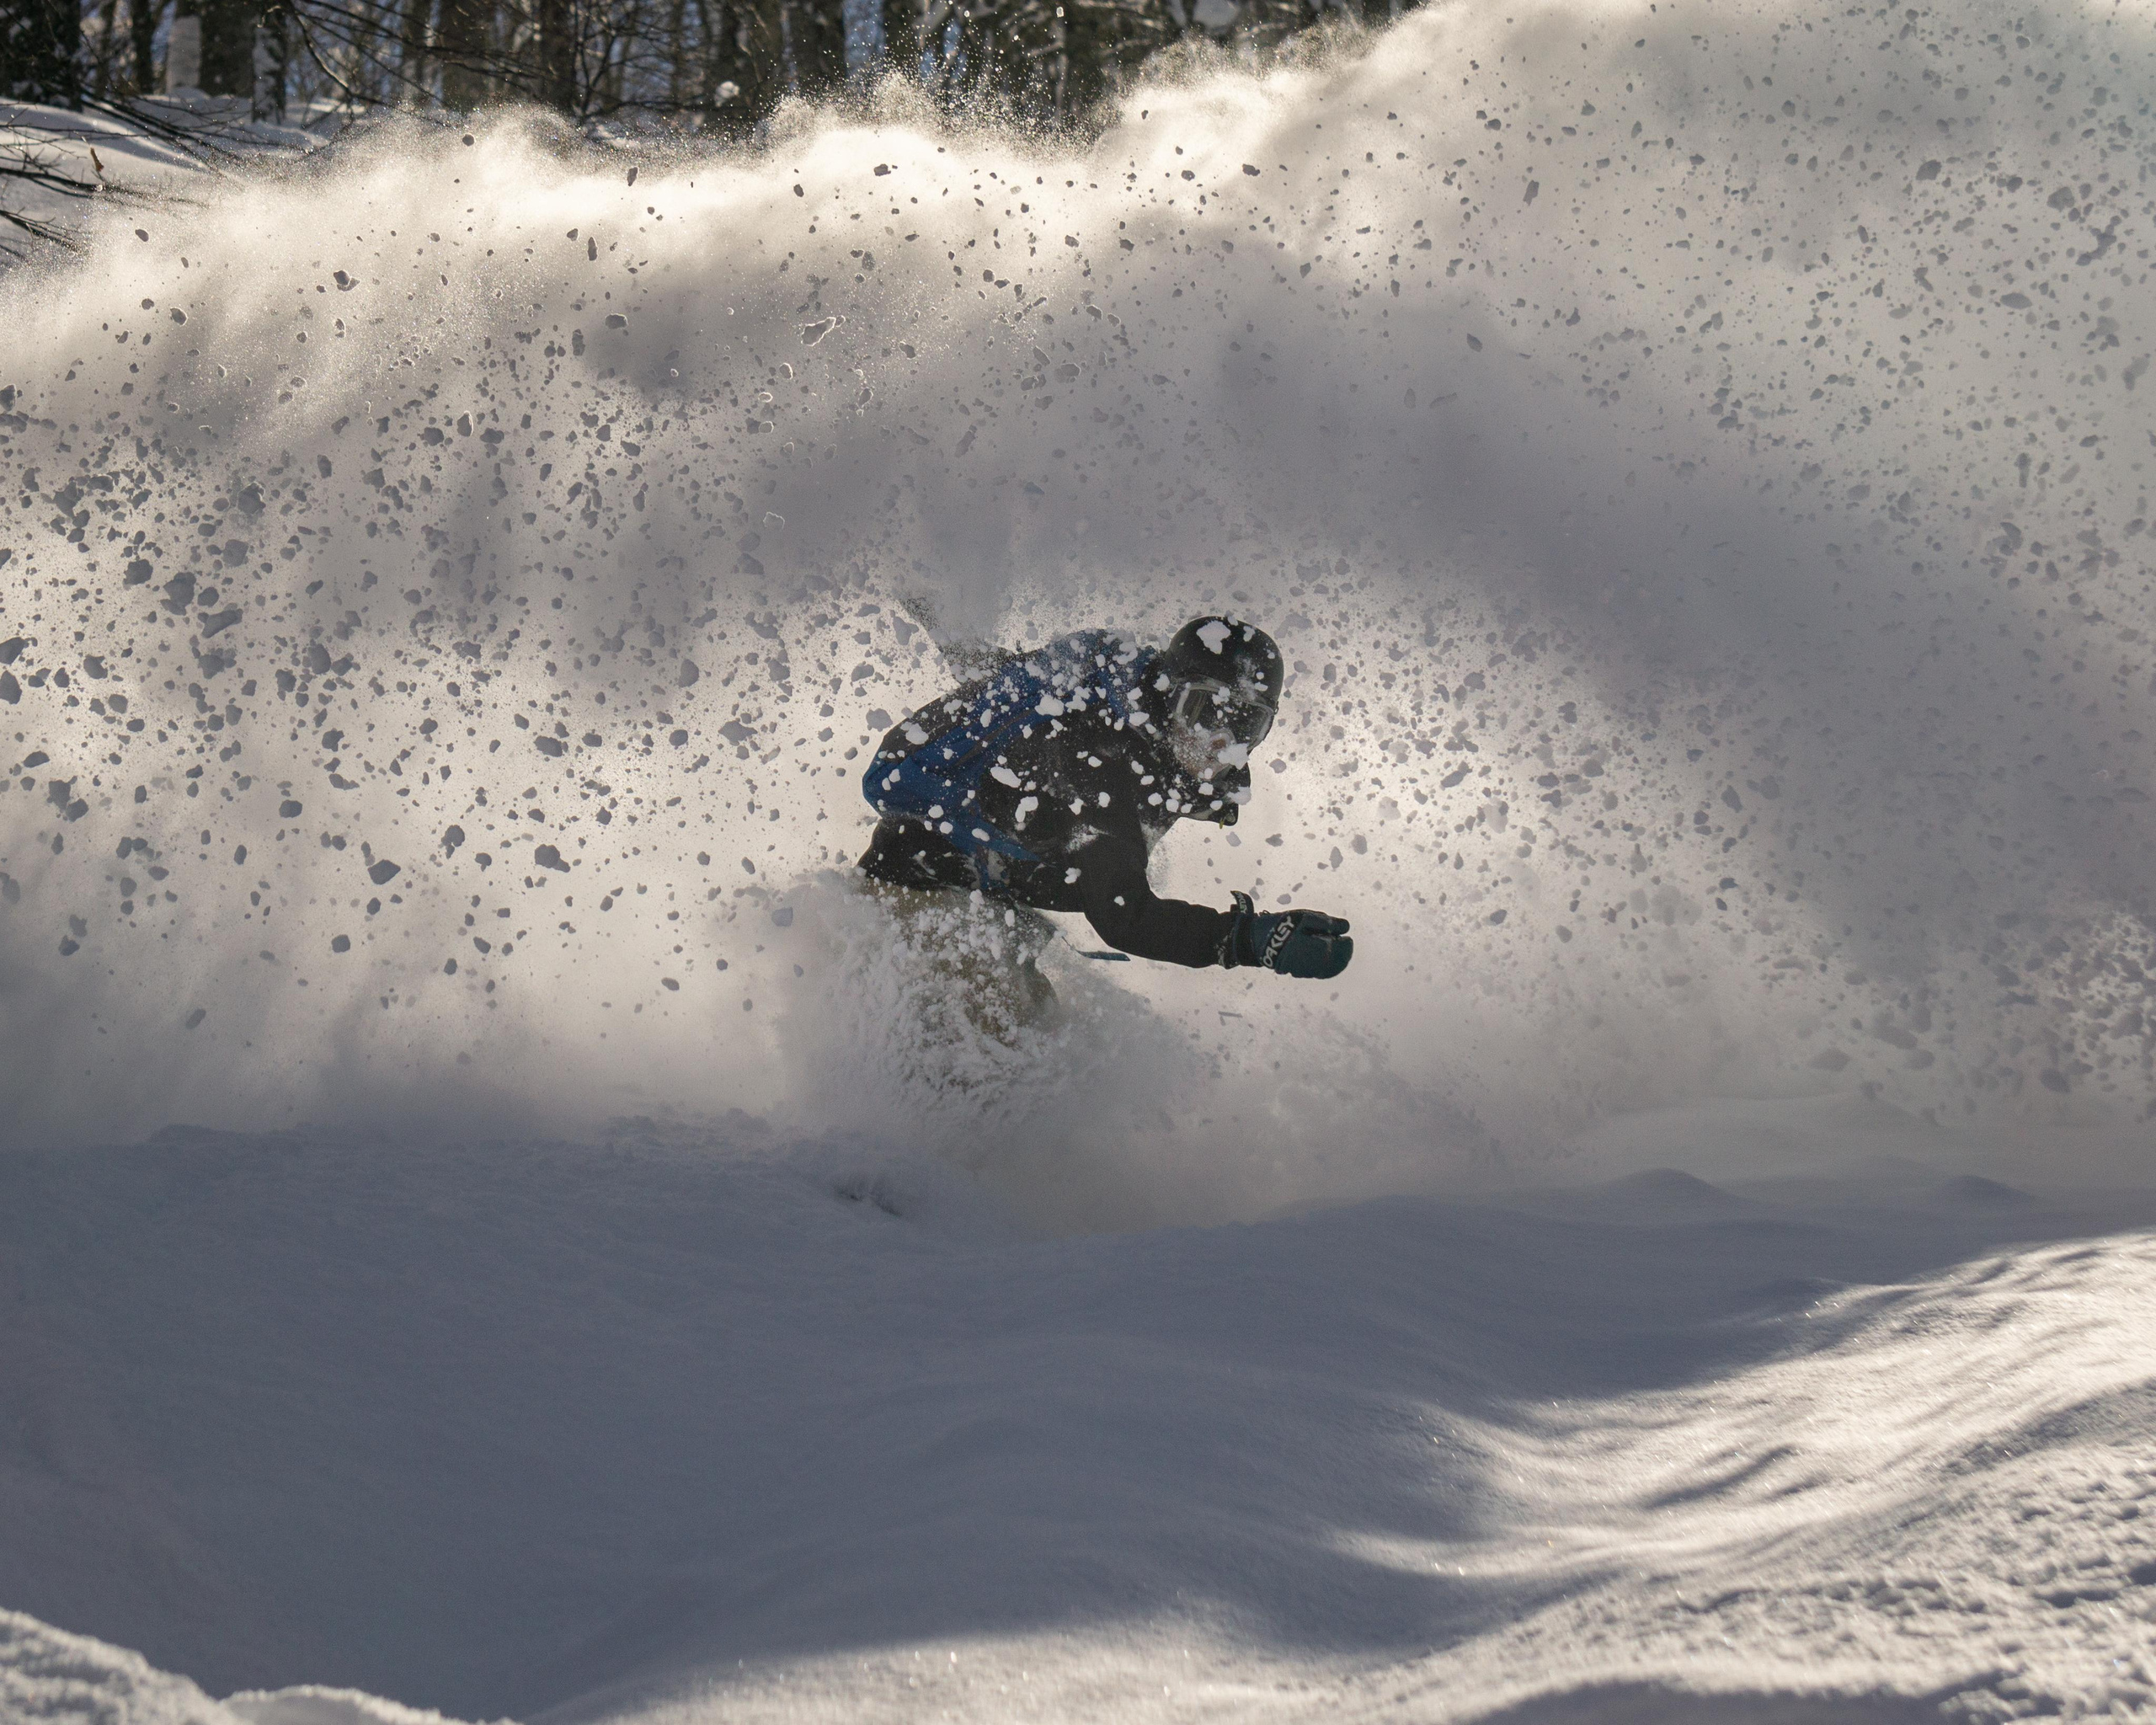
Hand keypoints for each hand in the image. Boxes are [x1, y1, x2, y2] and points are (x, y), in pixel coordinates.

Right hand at [1222, 892, 1353, 978]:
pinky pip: (1316, 973)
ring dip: (1335, 962)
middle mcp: (1314, 964)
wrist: (1259, 939)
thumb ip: (1328, 923)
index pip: (1341, 951)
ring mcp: (1305, 970)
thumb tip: (1346, 928)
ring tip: (1336, 951)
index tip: (1346, 937)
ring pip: (1326, 971)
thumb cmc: (1284, 925)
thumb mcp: (1306, 917)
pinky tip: (1323, 958)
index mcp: (1319, 950)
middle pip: (1336, 964)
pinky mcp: (1296, 972)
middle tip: (1345, 944)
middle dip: (1343, 955)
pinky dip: (1324, 967)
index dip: (1346, 944)